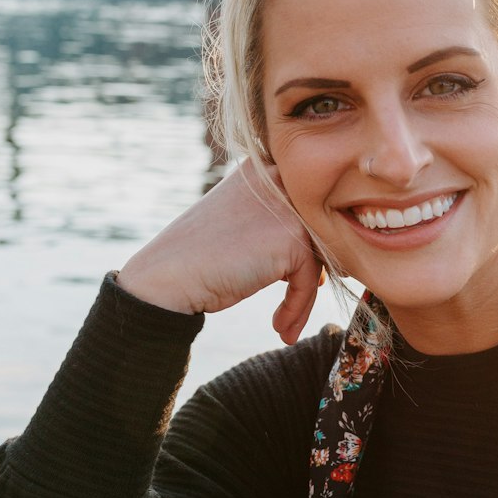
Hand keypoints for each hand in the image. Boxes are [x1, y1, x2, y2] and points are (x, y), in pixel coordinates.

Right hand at [116, 162, 323, 342]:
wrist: (168, 277)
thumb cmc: (198, 257)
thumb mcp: (243, 230)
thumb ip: (279, 232)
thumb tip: (329, 264)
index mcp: (261, 169)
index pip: (304, 206)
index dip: (311, 245)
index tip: (309, 280)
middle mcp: (277, 179)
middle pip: (318, 229)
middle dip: (315, 271)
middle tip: (300, 303)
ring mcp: (286, 205)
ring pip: (318, 256)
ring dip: (304, 297)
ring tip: (286, 324)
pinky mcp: (292, 237)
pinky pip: (310, 280)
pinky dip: (297, 307)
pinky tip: (280, 328)